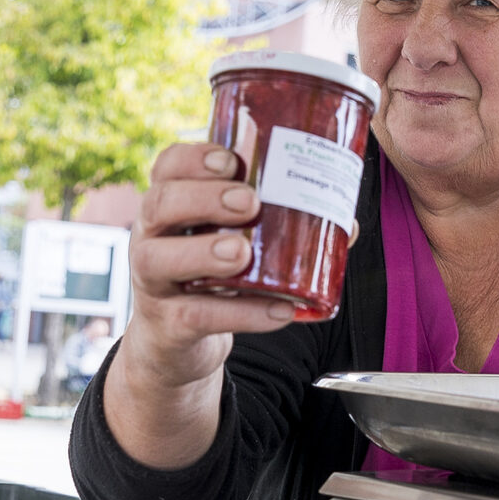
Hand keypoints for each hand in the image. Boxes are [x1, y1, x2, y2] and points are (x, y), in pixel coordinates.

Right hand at [120, 142, 295, 391]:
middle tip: (249, 202)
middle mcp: (151, 238)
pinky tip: (279, 310)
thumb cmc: (211, 275)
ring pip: (159, 260)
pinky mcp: (168, 324)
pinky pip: (198, 316)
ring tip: (242, 253)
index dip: (193, 158)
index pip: (166, 167)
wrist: (177, 341)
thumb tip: (347, 223)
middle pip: (158, 205)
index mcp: (170, 206)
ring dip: (203, 253)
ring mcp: (153, 283)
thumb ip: (278, 227)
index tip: (231, 159)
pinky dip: (242, 314)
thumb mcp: (231, 242)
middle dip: (203, 198)